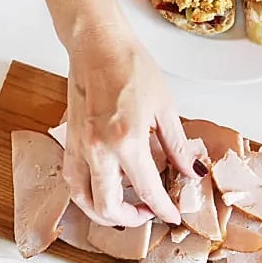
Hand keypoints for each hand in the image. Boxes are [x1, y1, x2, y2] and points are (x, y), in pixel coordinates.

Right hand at [62, 26, 196, 227]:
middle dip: (130, 218)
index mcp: (127, 140)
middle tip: (147, 213)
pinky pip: (72, 179)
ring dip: (102, 212)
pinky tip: (103, 188)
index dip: (162, 209)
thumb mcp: (165, 107)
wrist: (97, 44)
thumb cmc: (130, 66)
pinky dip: (86, 193)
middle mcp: (98, 149)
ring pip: (82, 198)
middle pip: (107, 206)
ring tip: (123, 208)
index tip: (172, 216)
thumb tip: (192, 172)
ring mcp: (79, 146)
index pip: (146, 190)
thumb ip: (178, 146)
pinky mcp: (69, 140)